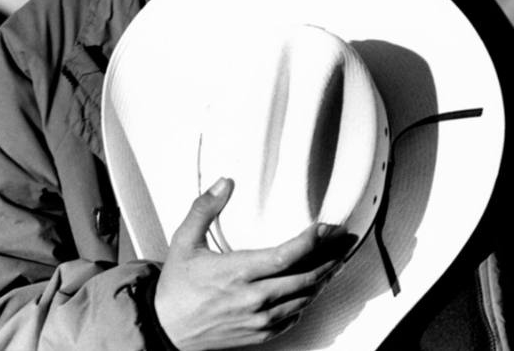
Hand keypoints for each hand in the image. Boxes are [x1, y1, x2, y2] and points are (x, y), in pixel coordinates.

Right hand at [154, 177, 345, 350]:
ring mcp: (260, 319)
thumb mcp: (184, 240)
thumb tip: (225, 181)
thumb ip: (205, 208)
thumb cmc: (178, 284)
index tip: (327, 227)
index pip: (285, 256)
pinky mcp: (261, 333)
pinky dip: (309, 298)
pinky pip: (295, 316)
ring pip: (305, 297)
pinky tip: (315, 285)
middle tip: (345, 240)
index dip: (311, 241)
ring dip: (325, 277)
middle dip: (331, 257)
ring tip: (339, 259)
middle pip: (306, 278)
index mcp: (237, 272)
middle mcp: (253, 298)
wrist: (168, 329)